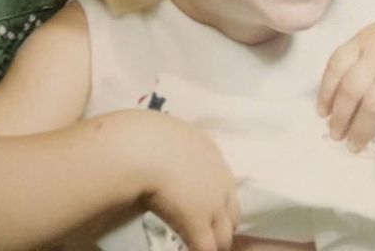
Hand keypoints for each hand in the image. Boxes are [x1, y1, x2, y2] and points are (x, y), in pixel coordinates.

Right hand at [133, 112, 239, 250]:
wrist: (142, 148)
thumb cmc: (147, 134)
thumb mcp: (167, 134)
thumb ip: (174, 150)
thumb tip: (162, 162)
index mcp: (211, 153)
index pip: (225, 185)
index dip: (216, 201)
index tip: (203, 208)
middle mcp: (220, 179)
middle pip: (232, 214)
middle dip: (221, 226)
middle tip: (204, 232)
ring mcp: (212, 204)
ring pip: (224, 237)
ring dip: (212, 244)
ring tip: (197, 246)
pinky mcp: (199, 224)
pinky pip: (206, 249)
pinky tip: (187, 250)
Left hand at [317, 8, 374, 161]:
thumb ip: (360, 56)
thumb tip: (340, 92)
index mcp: (362, 41)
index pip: (335, 66)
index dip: (325, 92)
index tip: (321, 112)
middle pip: (350, 90)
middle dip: (339, 116)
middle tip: (335, 135)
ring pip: (373, 106)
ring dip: (361, 131)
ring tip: (354, 148)